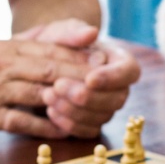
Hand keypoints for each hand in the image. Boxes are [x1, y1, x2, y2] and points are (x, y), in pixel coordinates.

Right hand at [0, 38, 97, 134]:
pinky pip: (20, 120)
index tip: (101, 63)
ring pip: (38, 93)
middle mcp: (0, 64)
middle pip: (49, 69)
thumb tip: (51, 44)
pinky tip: (62, 129)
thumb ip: (18, 46)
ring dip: (67, 101)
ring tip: (91, 108)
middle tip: (106, 85)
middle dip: (80, 76)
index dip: (77, 56)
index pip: (48, 49)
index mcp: (3, 47)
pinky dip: (43, 125)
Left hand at [17, 21, 139, 136]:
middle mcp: (117, 87)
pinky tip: (50, 111)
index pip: (130, 71)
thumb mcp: (59, 33)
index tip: (89, 78)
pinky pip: (87, 131)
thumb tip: (92, 32)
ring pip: (102, 117)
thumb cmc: (53, 46)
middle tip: (58, 86)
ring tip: (47, 95)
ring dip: (74, 110)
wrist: (34, 66)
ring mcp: (105, 108)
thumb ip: (73, 32)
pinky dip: (68, 124)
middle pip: (118, 99)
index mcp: (117, 61)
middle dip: (88, 96)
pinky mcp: (91, 124)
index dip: (113, 78)